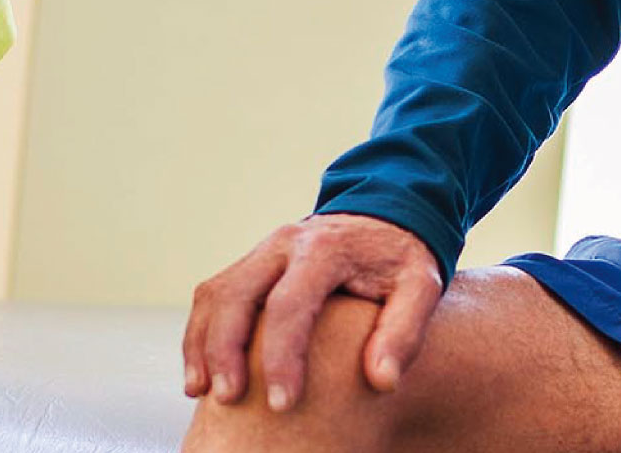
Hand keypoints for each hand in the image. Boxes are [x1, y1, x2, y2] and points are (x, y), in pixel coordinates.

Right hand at [182, 213, 443, 411]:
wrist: (385, 217)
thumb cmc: (401, 261)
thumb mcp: (421, 287)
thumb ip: (404, 332)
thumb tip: (382, 381)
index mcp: (325, 249)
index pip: (289, 305)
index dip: (280, 357)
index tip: (282, 405)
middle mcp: (284, 244)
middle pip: (236, 295)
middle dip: (226, 350)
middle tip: (229, 399)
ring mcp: (261, 252)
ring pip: (215, 295)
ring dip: (202, 344)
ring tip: (202, 393)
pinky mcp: (249, 264)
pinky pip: (212, 297)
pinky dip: (199, 335)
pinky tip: (201, 376)